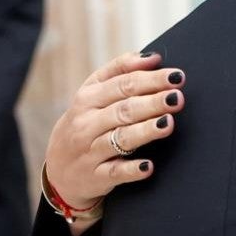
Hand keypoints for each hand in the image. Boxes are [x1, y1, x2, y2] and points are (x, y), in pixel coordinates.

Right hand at [43, 51, 186, 214]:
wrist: (58, 171)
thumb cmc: (86, 123)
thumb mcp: (93, 93)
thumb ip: (120, 70)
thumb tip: (152, 57)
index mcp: (87, 98)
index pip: (122, 84)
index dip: (151, 79)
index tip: (176, 76)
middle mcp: (86, 123)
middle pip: (124, 110)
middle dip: (152, 103)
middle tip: (177, 98)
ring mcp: (90, 152)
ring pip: (120, 138)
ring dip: (145, 131)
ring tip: (168, 124)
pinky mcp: (95, 177)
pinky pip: (115, 173)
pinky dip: (131, 170)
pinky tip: (148, 166)